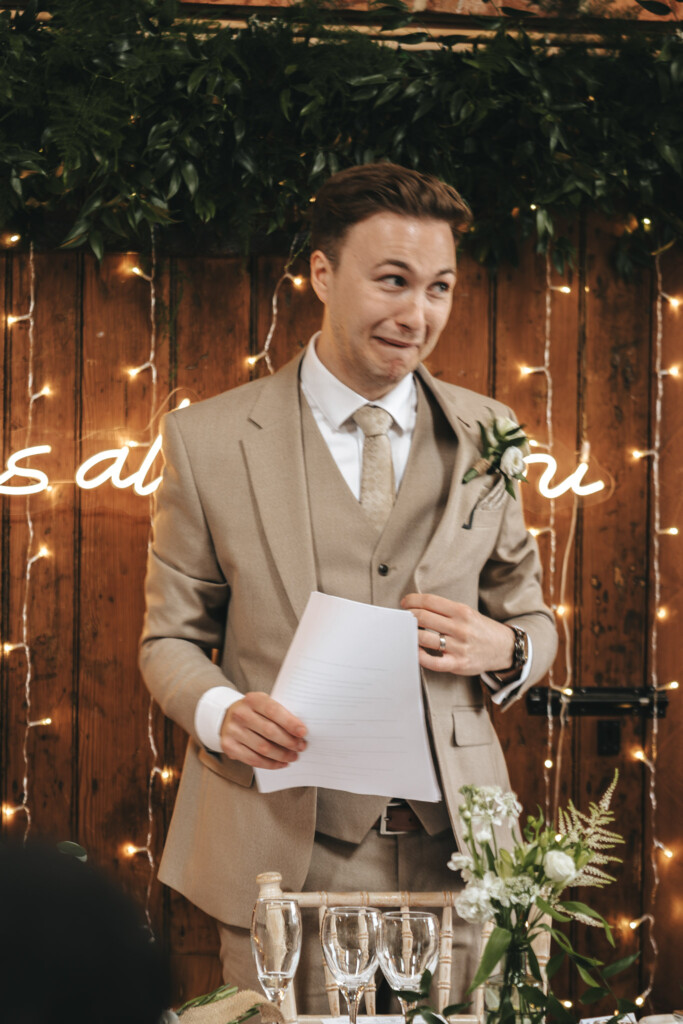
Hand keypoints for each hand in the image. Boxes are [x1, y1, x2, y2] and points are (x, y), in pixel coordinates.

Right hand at [220, 692, 306, 769]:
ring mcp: (233, 731)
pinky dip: (270, 764)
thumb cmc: (254, 711)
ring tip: (293, 756)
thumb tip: (300, 731)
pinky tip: (281, 763)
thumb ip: (279, 713)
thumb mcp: (264, 703)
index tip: (303, 732)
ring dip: (282, 755)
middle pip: (269, 731)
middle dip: (289, 741)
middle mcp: (240, 714)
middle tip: (301, 746)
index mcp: (252, 699)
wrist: (227, 716)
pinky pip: (253, 759)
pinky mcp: (229, 746)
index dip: (290, 722)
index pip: (273, 711)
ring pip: (262, 748)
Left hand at [400, 593, 514, 676]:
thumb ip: (445, 610)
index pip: (429, 601)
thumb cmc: (481, 629)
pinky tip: (416, 651)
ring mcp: (459, 646)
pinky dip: (420, 656)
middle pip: (423, 617)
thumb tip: (418, 607)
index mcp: (462, 611)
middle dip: (408, 616)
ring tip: (408, 633)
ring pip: (424, 638)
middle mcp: (460, 628)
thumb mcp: (468, 613)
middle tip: (404, 618)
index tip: (405, 603)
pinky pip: (432, 661)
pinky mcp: (458, 663)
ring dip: (411, 634)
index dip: (412, 601)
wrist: (504, 648)